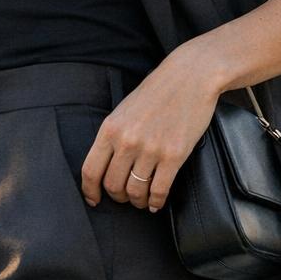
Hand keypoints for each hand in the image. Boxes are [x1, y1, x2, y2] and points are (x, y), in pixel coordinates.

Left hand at [80, 49, 220, 212]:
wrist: (190, 77)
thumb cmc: (157, 92)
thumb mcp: (123, 110)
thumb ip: (113, 136)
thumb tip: (105, 165)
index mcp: (110, 129)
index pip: (90, 170)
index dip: (90, 190)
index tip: (94, 199)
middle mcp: (127, 141)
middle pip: (113, 185)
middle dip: (117, 197)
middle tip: (124, 197)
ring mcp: (150, 149)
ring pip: (135, 192)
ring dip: (137, 201)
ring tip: (141, 200)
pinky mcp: (173, 155)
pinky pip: (159, 190)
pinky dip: (156, 202)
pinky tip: (156, 202)